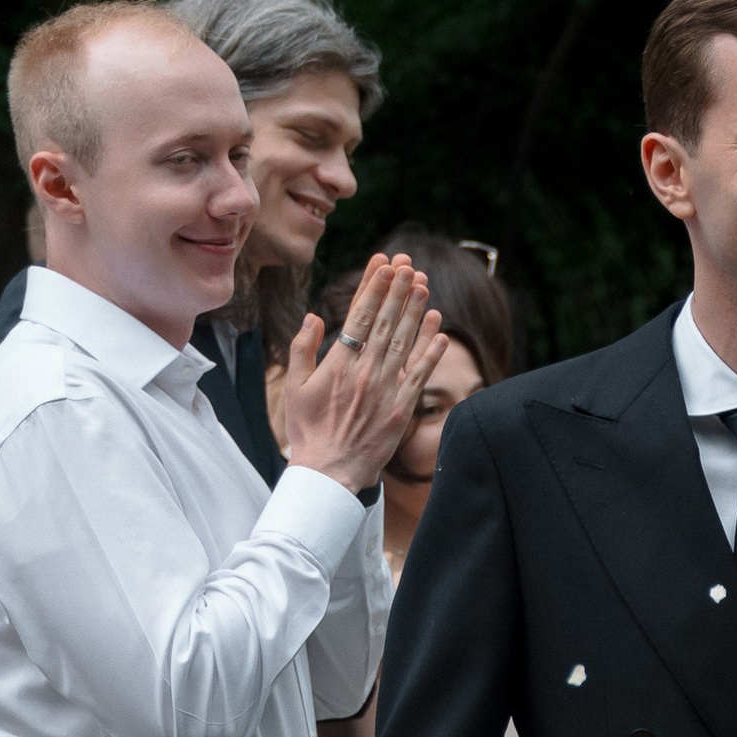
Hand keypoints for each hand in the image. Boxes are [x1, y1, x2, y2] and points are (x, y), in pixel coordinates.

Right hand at [279, 255, 443, 495]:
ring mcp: (385, 390)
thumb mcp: (295, 388)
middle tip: (407, 264)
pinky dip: (431, 352)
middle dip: (397, 290)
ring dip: (415, 312)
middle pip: (385, 323)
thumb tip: (314, 317)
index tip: (383, 265)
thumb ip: (303, 349)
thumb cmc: (308, 430)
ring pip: (404, 343)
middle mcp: (364, 372)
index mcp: (337, 364)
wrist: (329, 472)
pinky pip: (420, 375)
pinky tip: (440, 331)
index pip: (358, 317)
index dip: (373, 288)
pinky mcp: (402, 409)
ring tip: (424, 285)